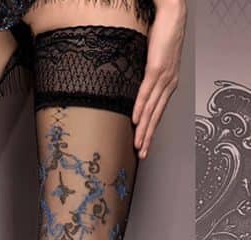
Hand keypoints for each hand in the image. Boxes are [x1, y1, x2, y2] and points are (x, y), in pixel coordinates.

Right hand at [132, 0, 186, 159]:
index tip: (144, 145)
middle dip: (149, 137)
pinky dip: (141, 107)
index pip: (159, 113)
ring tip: (138, 144)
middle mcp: (169, 84)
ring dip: (144, 129)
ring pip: (152, 109)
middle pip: (156, 116)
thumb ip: (150, 76)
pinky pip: (146, 92)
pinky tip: (136, 120)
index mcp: (169, 84)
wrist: (173, 15)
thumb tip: (139, 88)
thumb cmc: (164, 34)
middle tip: (142, 154)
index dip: (151, 131)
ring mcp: (163, 77)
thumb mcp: (156, 60)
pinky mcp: (157, 69)